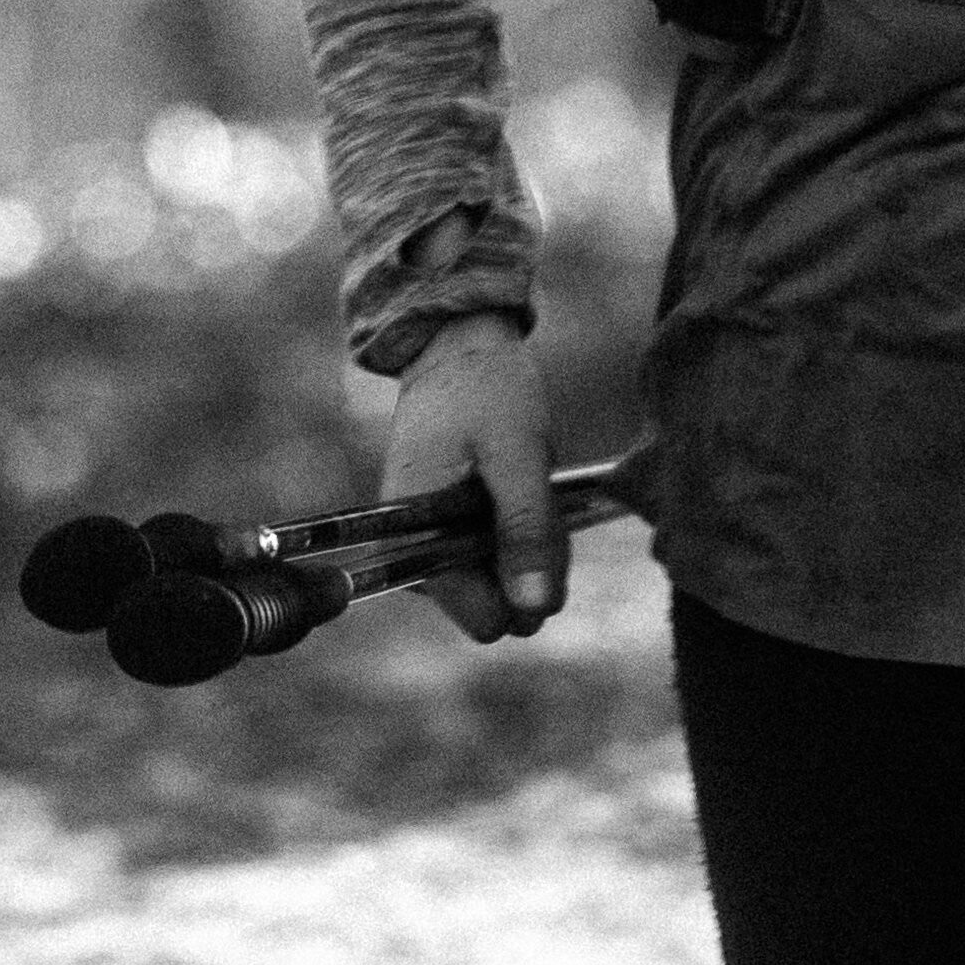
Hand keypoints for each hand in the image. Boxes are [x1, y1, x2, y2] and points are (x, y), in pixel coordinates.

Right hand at [381, 317, 563, 641]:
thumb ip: (526, 530)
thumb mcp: (517, 454)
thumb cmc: (486, 391)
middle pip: (498, 604)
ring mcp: (432, 539)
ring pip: (502, 580)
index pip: (482, 619)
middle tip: (541, 500)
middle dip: (534, 565)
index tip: (546, 540)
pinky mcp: (446, 526)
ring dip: (531, 544)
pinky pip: (494, 551)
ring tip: (531, 484)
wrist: (458, 345)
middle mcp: (418, 551)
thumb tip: (536, 608)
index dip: (526, 593)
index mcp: (420, 539)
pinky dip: (521, 529)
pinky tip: (523, 487)